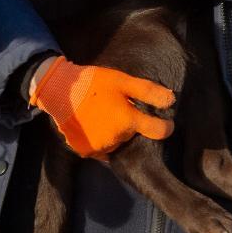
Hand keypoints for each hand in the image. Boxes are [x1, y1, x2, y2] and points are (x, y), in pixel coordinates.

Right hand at [28, 55, 174, 158]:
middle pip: (133, 134)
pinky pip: (102, 148)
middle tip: (118, 107)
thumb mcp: (122, 80)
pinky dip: (101, 138)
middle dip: (130, 123)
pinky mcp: (86, 151)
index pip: (158, 131)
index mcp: (128, 121)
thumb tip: (172, 100)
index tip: (167, 122)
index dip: (166, 126)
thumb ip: (148, 91)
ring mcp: (100, 147)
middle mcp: (116, 139)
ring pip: (117, 142)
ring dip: (115, 131)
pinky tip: (93, 124)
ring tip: (104, 115)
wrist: (59, 91)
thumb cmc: (93, 82)